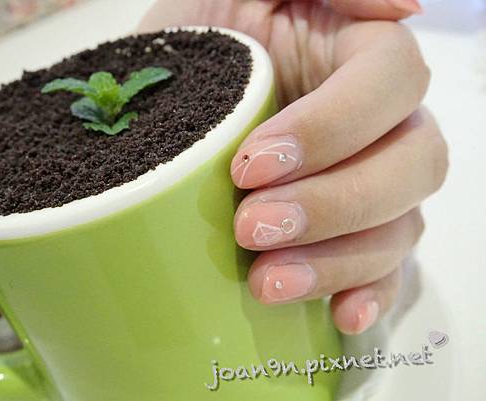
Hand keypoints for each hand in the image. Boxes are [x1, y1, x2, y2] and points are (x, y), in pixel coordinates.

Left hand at [139, 0, 447, 333]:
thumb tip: (406, 7)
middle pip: (411, 165)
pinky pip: (384, 269)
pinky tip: (340, 315)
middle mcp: (378, 123)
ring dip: (338, 260)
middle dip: (334, 204)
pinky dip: (367, 292)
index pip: (390, 83)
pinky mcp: (349, 234)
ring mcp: (369, 182)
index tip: (253, 164)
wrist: (160, 100)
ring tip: (266, 281)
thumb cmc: (197, 44)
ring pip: (399, 227)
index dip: (334, 128)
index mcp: (357, 56)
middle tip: (252, 227)